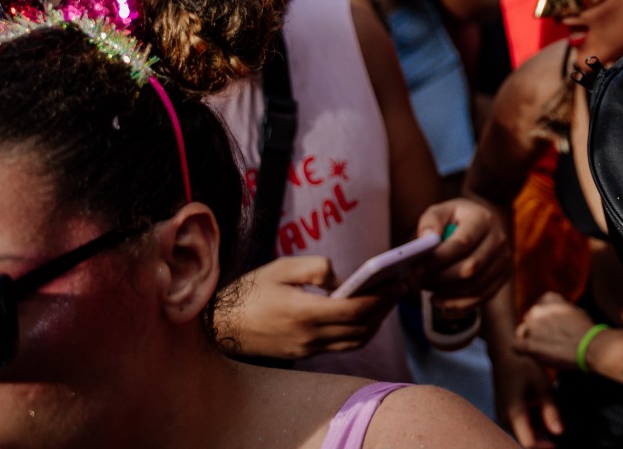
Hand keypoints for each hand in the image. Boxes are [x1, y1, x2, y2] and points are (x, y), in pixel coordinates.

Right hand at [215, 256, 401, 359]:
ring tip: (388, 299)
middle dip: (386, 307)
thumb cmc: (251, 290)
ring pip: (354, 341)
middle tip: (402, 287)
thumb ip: (317, 268)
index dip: (382, 296)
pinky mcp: (303, 354)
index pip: (354, 310)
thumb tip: (344, 279)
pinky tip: (366, 314)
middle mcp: (307, 337)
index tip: (399, 281)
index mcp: (303, 313)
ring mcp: (306, 349)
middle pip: (360, 327)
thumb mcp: (282, 268)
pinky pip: (341, 346)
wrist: (220, 324)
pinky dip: (359, 332)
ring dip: (376, 321)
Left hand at [417, 197, 509, 310]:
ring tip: (426, 286)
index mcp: (483, 219)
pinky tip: (437, 300)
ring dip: (446, 291)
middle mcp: (498, 240)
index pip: (462, 243)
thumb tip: (427, 240)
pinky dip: (456, 304)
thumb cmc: (454, 218)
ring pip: (475, 286)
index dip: (438, 259)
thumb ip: (431, 221)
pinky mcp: (502, 277)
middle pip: (470, 268)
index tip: (417, 268)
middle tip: (419, 280)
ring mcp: (503, 260)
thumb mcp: (440, 211)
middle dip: (440, 278)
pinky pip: (480, 297)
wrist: (478, 224)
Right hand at [495, 349, 565, 446]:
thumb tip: (559, 433)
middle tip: (556, 422)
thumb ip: (551, 411)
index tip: (558, 445)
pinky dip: (532, 419)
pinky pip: (519, 423)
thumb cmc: (525, 365)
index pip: (528, 444)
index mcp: (514, 413)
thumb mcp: (543, 385)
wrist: (505, 351)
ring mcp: (502, 415)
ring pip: (523, 432)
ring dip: (538, 427)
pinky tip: (539, 404)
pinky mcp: (503, 411)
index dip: (544, 448)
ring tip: (547, 406)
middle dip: (543, 436)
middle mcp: (504, 418)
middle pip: (526, 439)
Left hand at [512, 292, 598, 368]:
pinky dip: (521, 350)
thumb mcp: (576, 310)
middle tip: (550, 339)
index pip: (539, 305)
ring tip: (545, 348)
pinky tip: (530, 353)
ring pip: (522, 332)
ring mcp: (532, 328)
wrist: (591, 346)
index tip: (551, 324)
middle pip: (529, 319)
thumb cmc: (587, 330)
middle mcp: (537, 310)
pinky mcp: (530, 345)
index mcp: (549, 299)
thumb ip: (561, 309)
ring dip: (530, 338)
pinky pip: (516, 346)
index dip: (544, 316)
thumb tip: (557, 314)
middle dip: (537, 328)